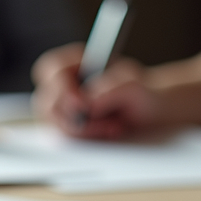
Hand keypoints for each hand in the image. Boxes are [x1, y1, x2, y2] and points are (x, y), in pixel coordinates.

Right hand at [31, 43, 156, 138]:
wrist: (152, 113)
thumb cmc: (144, 92)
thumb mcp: (135, 83)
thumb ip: (112, 87)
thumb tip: (88, 102)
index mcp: (76, 62)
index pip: (52, 69)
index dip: (61, 86)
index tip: (81, 102)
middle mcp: (64, 85)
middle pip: (47, 102)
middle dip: (74, 116)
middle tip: (102, 120)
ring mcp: (63, 109)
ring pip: (55, 124)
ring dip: (86, 129)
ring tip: (114, 124)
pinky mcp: (68, 129)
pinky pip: (66, 139)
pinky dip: (88, 138)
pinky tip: (109, 130)